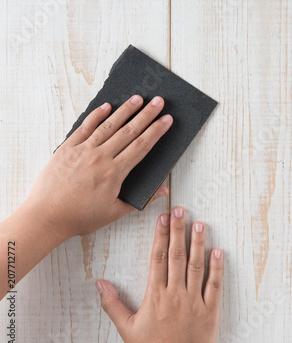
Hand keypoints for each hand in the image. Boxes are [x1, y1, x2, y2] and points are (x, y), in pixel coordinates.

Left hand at [25, 95, 171, 237]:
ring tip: (138, 98)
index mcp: (114, 173)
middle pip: (129, 131)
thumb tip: (163, 191)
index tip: (166, 120)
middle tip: (158, 101)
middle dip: (146, 115)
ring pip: (109, 126)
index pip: (141, 146)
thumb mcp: (114, 212)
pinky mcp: (67, 149)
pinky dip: (96, 116)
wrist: (46, 216)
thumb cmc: (80, 217)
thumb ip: (140, 199)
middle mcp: (100, 157)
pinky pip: (84, 128)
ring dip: (125, 110)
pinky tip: (106, 106)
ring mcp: (83, 150)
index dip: (156, 131)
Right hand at [96, 207, 223, 342]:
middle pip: (176, 256)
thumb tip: (100, 283)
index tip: (162, 218)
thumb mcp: (128, 329)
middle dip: (178, 231)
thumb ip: (113, 305)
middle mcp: (175, 294)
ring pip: (196, 266)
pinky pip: (215, 285)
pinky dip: (217, 268)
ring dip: (198, 243)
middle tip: (181, 210)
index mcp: (155, 296)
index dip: (160, 236)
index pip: (157, 258)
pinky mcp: (210, 310)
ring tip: (199, 224)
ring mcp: (194, 301)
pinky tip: (218, 252)